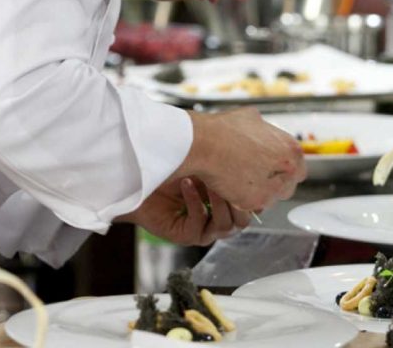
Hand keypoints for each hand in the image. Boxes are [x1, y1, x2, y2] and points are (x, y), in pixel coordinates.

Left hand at [116, 177, 250, 246]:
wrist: (140, 180)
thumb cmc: (171, 170)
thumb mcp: (206, 164)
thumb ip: (228, 166)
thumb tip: (252, 156)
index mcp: (226, 204)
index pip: (251, 206)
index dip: (252, 194)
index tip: (248, 172)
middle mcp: (217, 219)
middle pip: (243, 220)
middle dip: (238, 198)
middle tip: (228, 176)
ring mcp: (204, 230)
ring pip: (225, 225)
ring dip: (218, 201)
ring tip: (207, 179)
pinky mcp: (187, 235)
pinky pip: (198, 223)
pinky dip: (195, 202)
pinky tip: (187, 184)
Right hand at [177, 107, 305, 212]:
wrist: (204, 143)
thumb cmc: (224, 130)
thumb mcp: (252, 117)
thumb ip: (265, 130)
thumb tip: (262, 130)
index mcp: (291, 149)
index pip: (298, 167)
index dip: (283, 169)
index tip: (272, 169)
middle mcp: (288, 170)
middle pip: (289, 185)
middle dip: (275, 182)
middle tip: (256, 175)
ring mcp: (272, 188)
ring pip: (272, 198)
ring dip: (260, 192)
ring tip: (241, 180)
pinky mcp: (255, 202)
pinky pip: (254, 205)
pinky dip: (243, 199)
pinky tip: (232, 186)